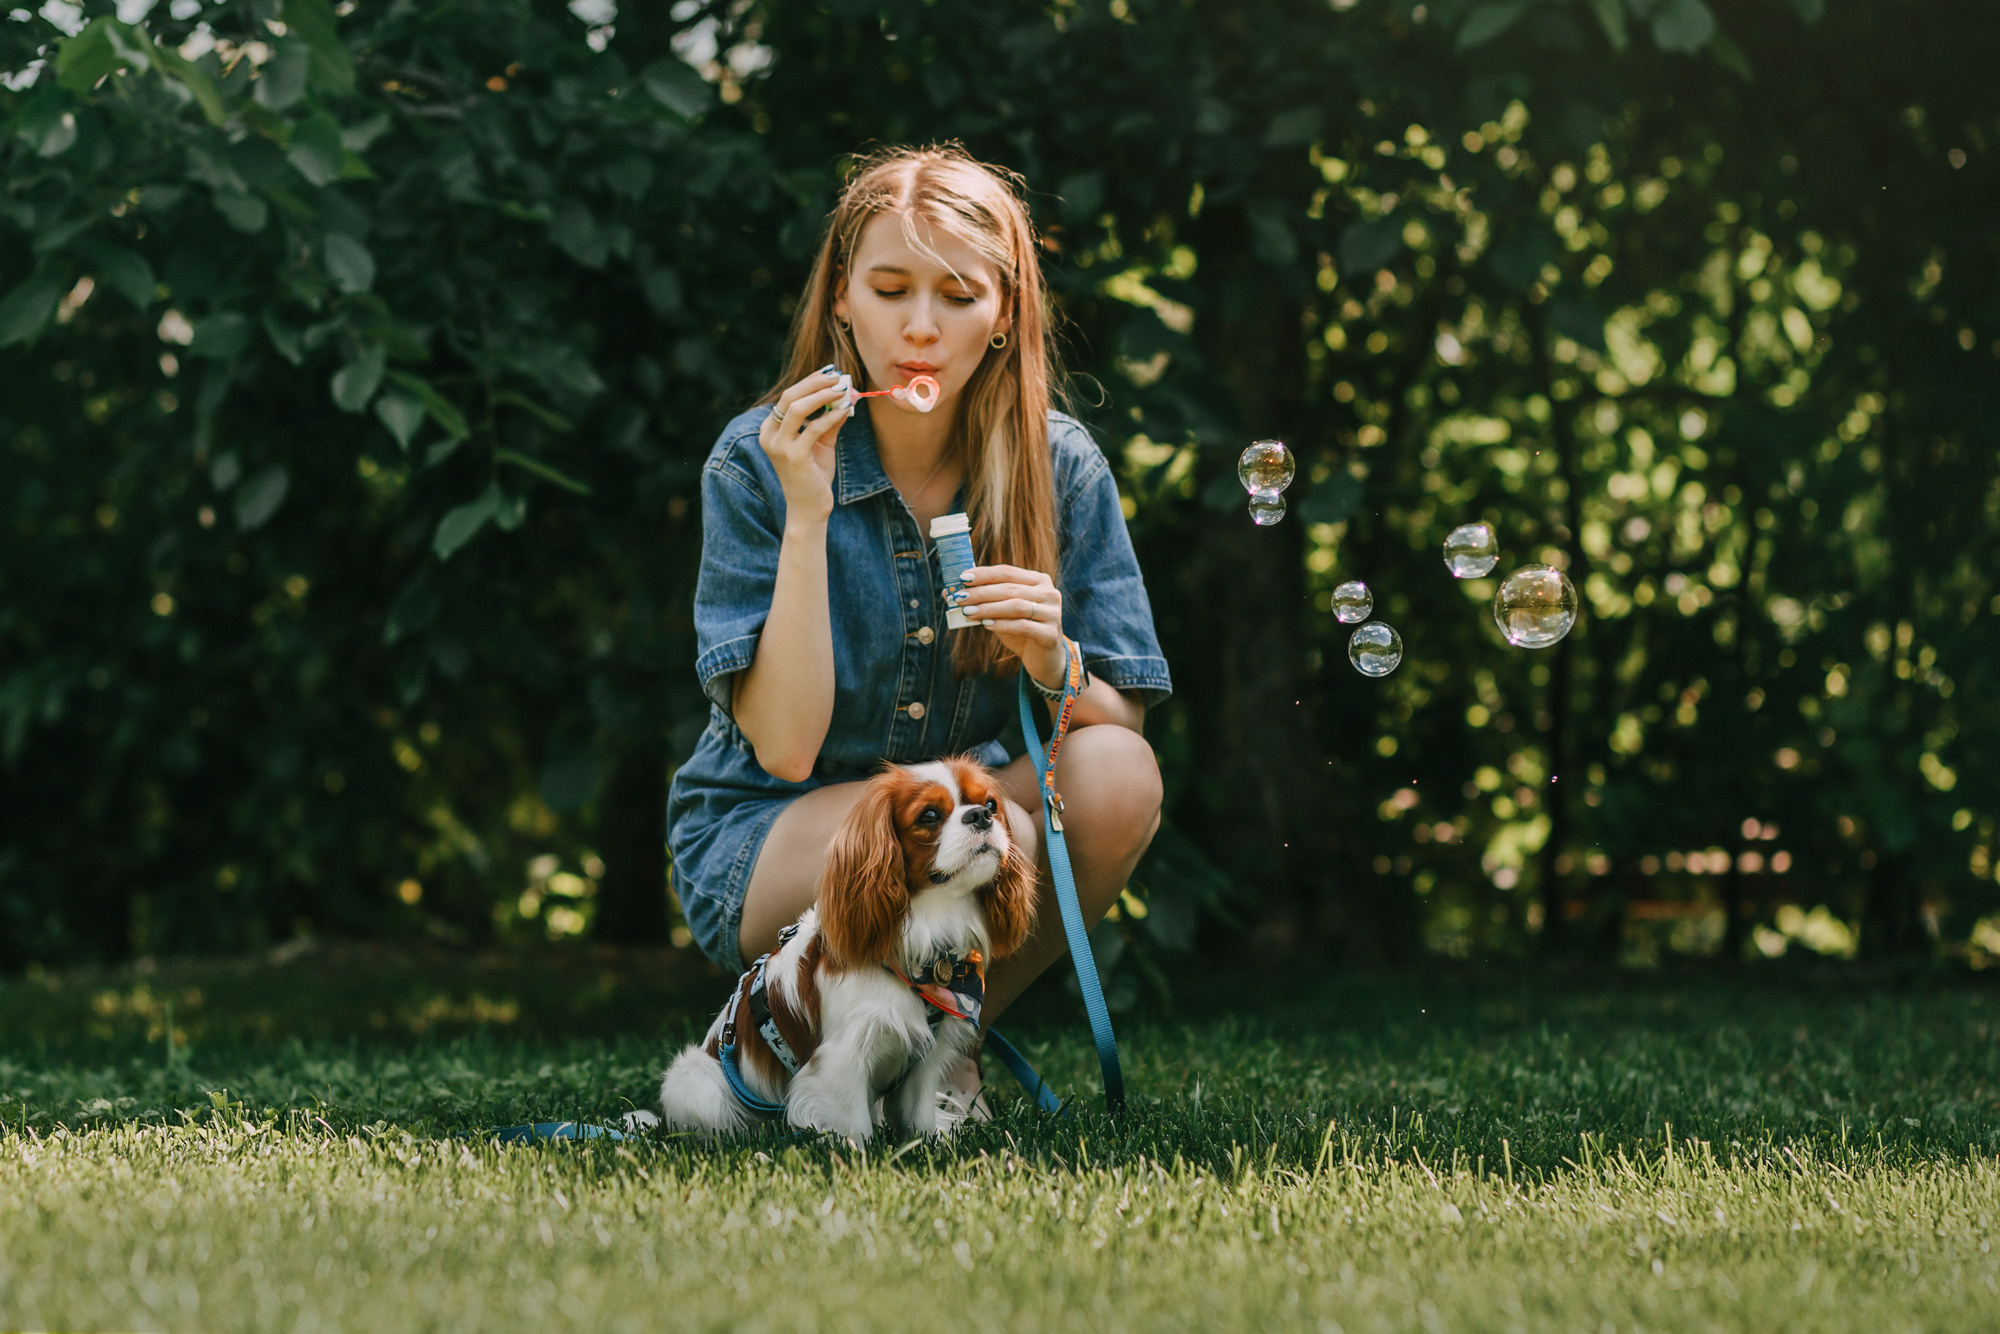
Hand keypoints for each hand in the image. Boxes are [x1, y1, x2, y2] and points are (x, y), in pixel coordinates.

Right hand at [756, 367, 850, 522]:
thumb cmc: (813, 476)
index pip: (788, 397)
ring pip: (797, 408)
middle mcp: (769, 435)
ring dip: (822, 395)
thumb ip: (829, 420)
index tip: (831, 373)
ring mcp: (779, 446)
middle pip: (790, 397)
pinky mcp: (794, 457)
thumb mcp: (822, 443)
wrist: (809, 509)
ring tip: (842, 389)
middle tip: (838, 376)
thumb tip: (845, 395)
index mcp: (770, 429)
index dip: (810, 381)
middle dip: (815, 383)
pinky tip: (845, 410)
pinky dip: (831, 416)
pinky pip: (813, 428)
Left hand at [956, 563, 1067, 685]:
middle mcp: (1050, 593)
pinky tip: (985, 625)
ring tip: (968, 612)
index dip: (983, 574)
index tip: (962, 578)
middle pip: (1010, 588)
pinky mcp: (1051, 634)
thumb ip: (983, 600)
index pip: (1007, 572)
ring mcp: (1053, 613)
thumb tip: (948, 592)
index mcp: (1039, 581)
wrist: (1043, 658)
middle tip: (960, 597)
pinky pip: (1023, 626)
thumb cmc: (1020, 630)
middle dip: (981, 592)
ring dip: (988, 608)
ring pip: (1016, 606)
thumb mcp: (1002, 612)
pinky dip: (1002, 624)